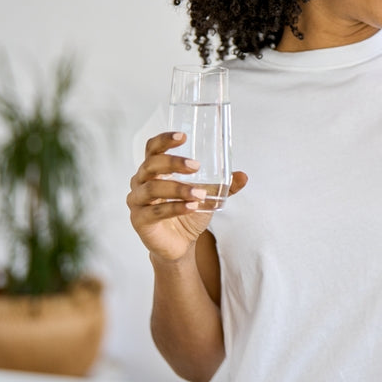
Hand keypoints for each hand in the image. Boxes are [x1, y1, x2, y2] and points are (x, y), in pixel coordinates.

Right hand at [126, 132, 247, 261]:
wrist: (179, 244)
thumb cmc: (188, 213)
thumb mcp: (209, 196)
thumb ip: (225, 186)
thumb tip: (244, 176)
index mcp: (154, 170)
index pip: (153, 149)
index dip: (164, 140)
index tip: (183, 136)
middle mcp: (141, 182)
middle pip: (151, 165)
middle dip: (173, 163)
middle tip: (195, 166)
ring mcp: (137, 202)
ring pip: (152, 189)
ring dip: (178, 189)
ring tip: (200, 193)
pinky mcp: (139, 221)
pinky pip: (155, 212)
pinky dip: (174, 208)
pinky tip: (191, 206)